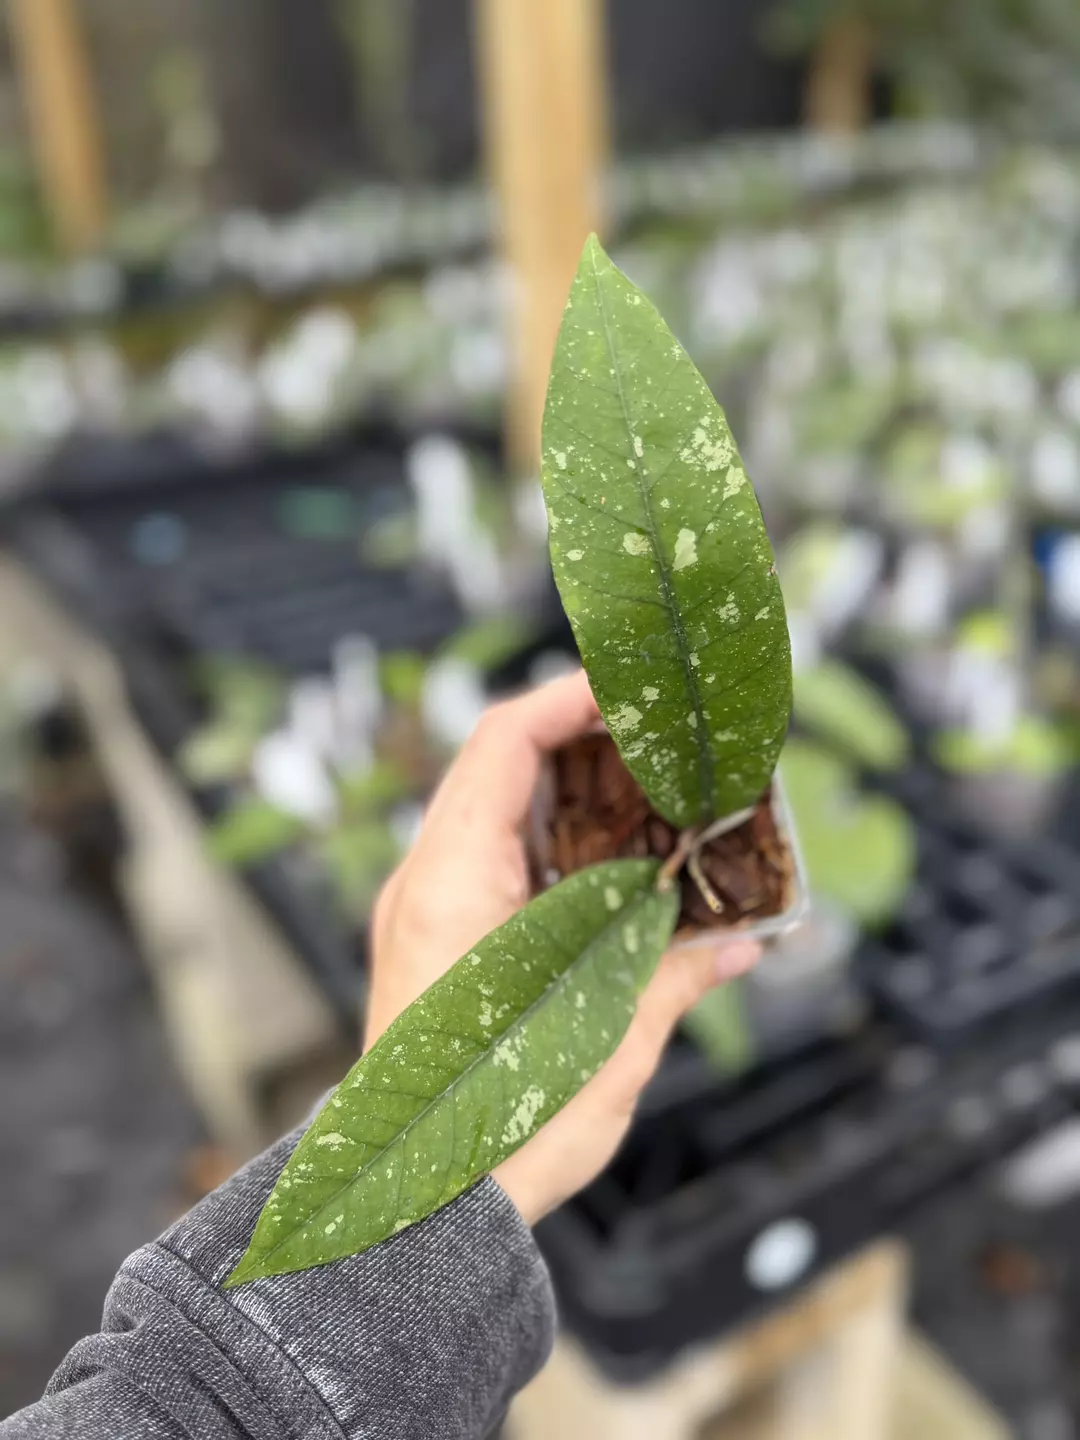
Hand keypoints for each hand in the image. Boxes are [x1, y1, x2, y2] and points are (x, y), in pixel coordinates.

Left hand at [367, 671, 758, 1225]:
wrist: (423, 1203)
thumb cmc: (500, 1119)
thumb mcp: (608, 1038)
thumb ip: (677, 973)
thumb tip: (744, 943)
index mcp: (454, 882)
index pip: (503, 743)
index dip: (569, 698)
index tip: (632, 684)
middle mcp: (427, 882)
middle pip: (495, 766)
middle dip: (575, 737)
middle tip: (652, 730)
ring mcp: (423, 911)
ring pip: (490, 811)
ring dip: (561, 789)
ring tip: (637, 785)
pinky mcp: (433, 943)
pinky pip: (488, 860)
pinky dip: (545, 843)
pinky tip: (600, 862)